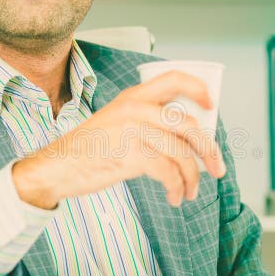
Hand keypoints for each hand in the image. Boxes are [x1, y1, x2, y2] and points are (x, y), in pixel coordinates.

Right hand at [12, 70, 226, 208]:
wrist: (57, 167)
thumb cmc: (88, 149)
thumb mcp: (116, 122)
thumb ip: (146, 122)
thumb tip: (186, 140)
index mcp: (133, 96)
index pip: (173, 78)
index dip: (198, 88)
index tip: (211, 105)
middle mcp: (136, 108)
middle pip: (189, 124)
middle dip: (209, 150)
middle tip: (217, 169)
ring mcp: (134, 130)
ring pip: (182, 153)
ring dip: (192, 178)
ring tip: (189, 193)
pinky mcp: (131, 155)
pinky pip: (169, 172)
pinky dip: (177, 188)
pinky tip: (174, 198)